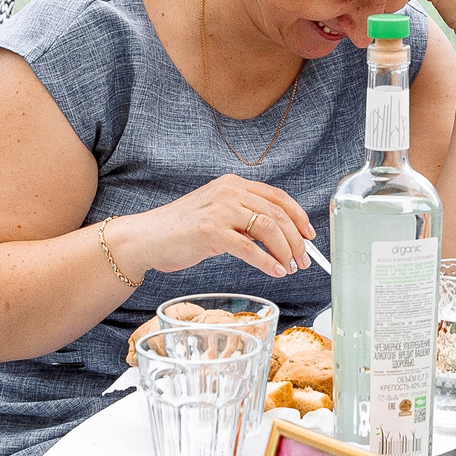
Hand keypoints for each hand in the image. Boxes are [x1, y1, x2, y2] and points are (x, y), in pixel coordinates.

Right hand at [123, 175, 315, 280]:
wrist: (146, 237)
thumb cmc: (180, 230)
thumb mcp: (216, 215)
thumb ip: (243, 218)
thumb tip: (276, 237)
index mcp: (232, 184)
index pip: (277, 196)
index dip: (298, 216)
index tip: (309, 234)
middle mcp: (228, 191)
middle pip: (278, 213)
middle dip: (297, 239)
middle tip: (304, 259)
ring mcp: (220, 210)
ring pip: (269, 228)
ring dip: (286, 251)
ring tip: (291, 267)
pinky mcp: (211, 232)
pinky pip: (250, 248)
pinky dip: (268, 262)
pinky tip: (275, 271)